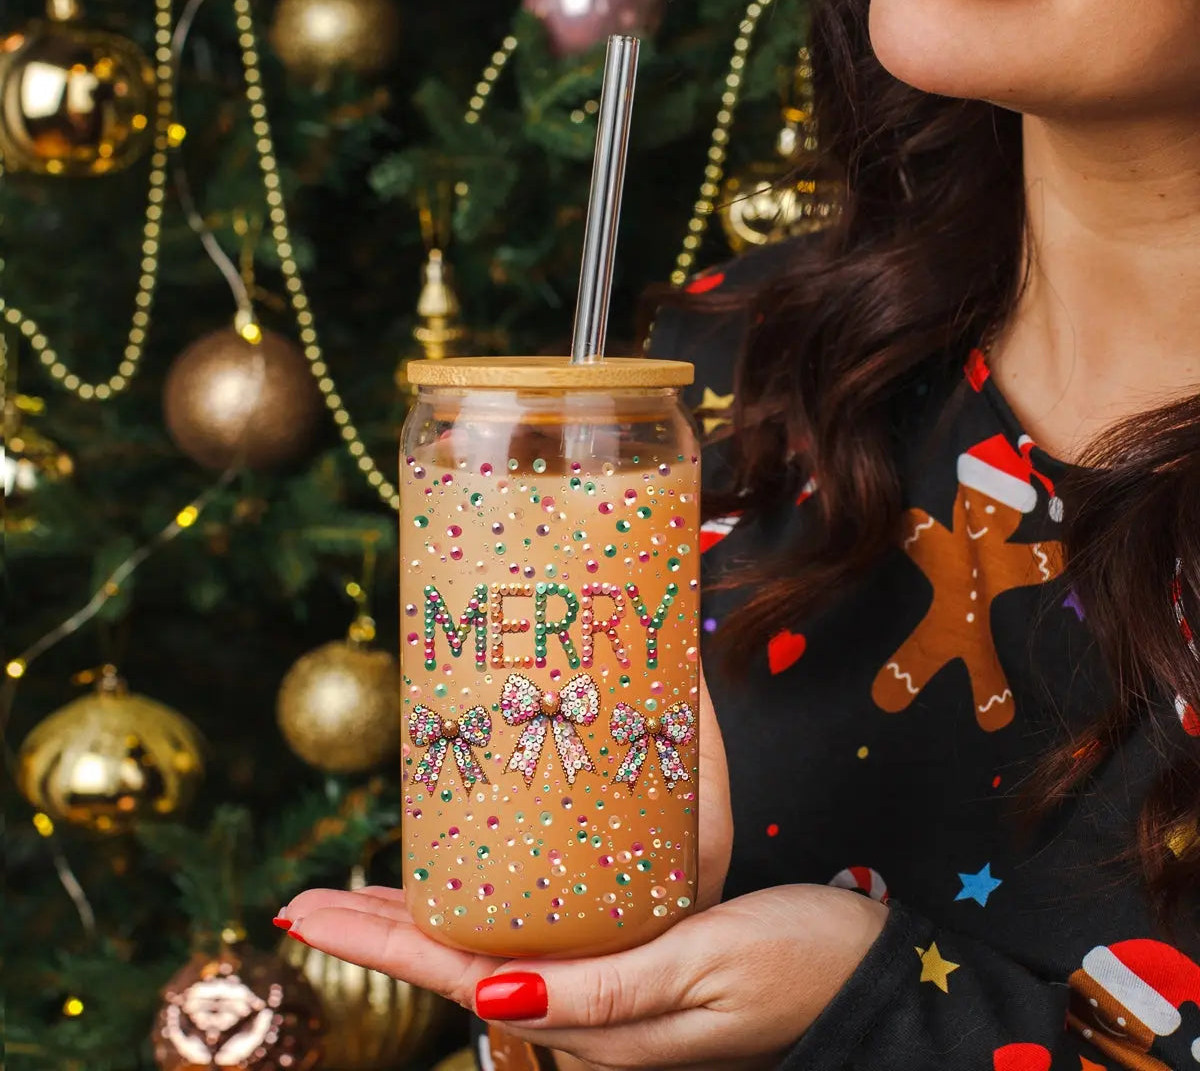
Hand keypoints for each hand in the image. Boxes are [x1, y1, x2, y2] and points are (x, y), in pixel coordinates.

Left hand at [278, 882, 887, 1070]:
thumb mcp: (703, 969)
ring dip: (423, 927)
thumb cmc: (794, 967)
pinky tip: (478, 897)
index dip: (377, 942)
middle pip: (456, 970)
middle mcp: (585, 1014)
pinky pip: (534, 946)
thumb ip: (600, 994)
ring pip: (488, 959)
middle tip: (306, 900)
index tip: (305, 911)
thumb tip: (492, 997)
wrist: (867, 984)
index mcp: (593, 1016)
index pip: (456, 978)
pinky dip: (485, 919)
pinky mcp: (631, 970)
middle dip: (376, 934)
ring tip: (369, 895)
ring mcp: (607, 997)